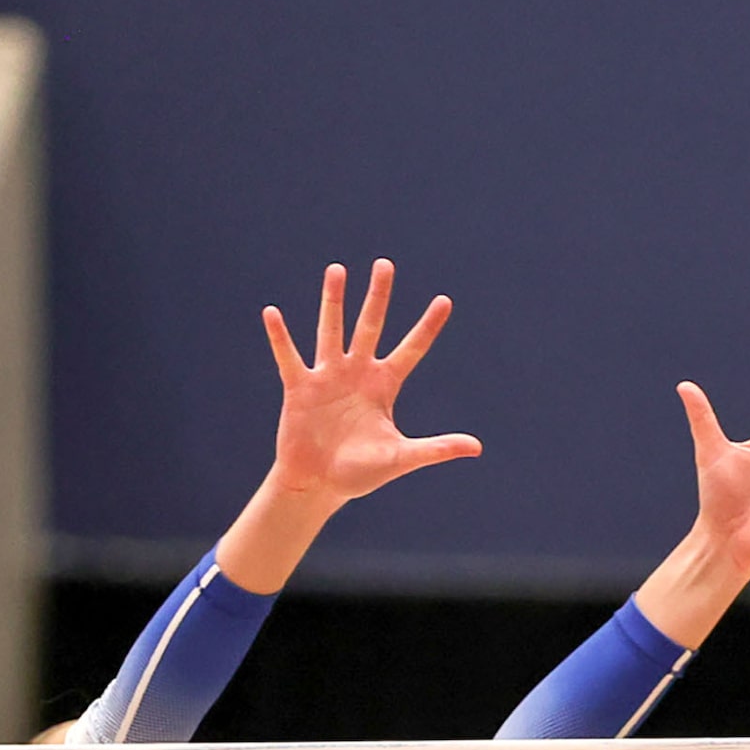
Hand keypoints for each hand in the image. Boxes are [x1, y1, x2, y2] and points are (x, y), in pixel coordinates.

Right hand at [262, 260, 480, 503]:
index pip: (411, 349)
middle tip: (385, 264)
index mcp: (384, 386)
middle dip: (378, 297)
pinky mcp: (300, 388)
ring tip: (337, 270)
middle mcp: (357, 373)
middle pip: (371, 326)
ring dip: (334, 301)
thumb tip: (477, 448)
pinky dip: (281, 337)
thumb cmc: (360, 473)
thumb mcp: (402, 458)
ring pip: (332, 330)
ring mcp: (327, 377)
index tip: (445, 300)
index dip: (427, 327)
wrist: (319, 485)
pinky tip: (272, 313)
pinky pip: (289, 357)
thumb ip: (437, 449)